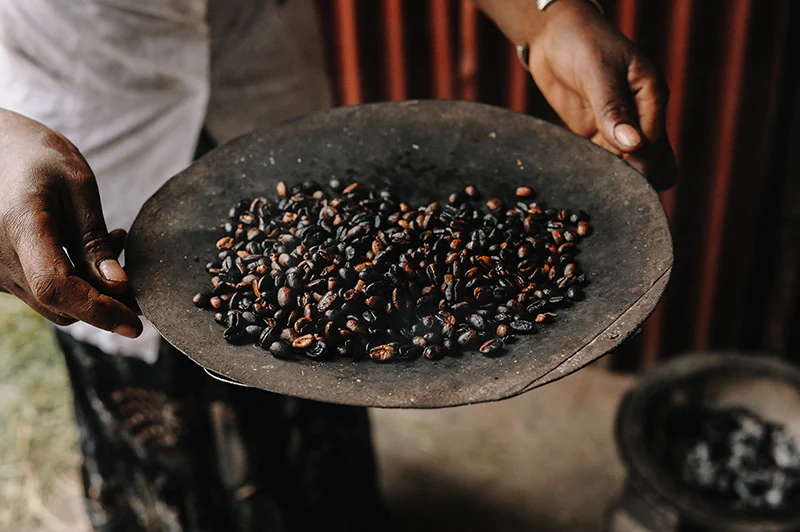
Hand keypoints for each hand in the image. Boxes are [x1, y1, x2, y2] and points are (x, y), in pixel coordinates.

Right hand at [0, 109, 141, 336]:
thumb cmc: (40, 159)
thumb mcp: (78, 187)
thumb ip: (95, 240)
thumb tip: (119, 286)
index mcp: (21, 227)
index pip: (57, 287)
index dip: (98, 311)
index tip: (135, 324)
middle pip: (59, 304)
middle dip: (105, 299)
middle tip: (131, 261)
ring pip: (52, 304)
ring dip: (90, 289)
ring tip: (113, 242)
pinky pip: (41, 292)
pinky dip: (71, 283)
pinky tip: (84, 250)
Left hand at [526, 0, 676, 189]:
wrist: (553, 35)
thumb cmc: (582, 43)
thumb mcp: (597, 72)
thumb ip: (613, 109)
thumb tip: (633, 146)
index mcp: (652, 97)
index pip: (656, 144)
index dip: (639, 164)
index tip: (619, 175)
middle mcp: (641, 115)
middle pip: (653, 162)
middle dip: (636, 179)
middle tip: (610, 190)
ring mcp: (618, 127)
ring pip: (630, 166)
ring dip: (616, 179)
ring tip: (597, 193)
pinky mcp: (595, 133)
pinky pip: (604, 160)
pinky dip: (598, 171)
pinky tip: (585, 182)